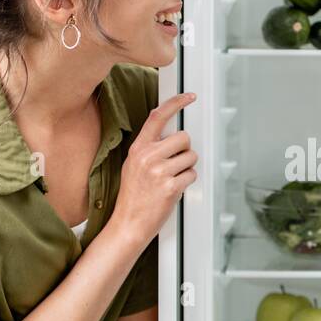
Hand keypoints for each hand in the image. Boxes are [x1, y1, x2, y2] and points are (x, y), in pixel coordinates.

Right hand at [108, 92, 197, 250]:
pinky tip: (173, 189)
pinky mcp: (170, 186)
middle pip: (183, 138)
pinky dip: (187, 182)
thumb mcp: (133, 165)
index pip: (157, 117)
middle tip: (175, 164)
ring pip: (191, 157)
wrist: (129, 223)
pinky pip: (192, 175)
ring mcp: (159, 172)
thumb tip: (167, 133)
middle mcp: (148, 157)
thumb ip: (148, 148)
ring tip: (171, 179)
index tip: (188, 97)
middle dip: (184, 150)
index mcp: (138, 149)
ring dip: (187, 168)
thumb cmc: (133, 196)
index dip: (175, 103)